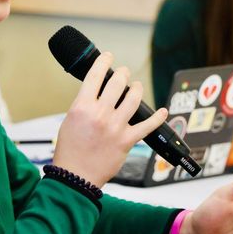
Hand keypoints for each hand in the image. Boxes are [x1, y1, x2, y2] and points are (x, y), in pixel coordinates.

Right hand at [53, 52, 167, 186]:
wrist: (75, 177)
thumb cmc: (70, 151)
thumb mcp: (69, 121)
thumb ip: (84, 106)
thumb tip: (98, 95)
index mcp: (82, 107)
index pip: (95, 76)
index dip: (104, 61)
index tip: (108, 57)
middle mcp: (100, 114)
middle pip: (118, 83)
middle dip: (123, 74)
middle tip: (125, 73)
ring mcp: (115, 127)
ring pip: (134, 99)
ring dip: (137, 89)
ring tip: (137, 86)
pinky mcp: (126, 141)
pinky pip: (147, 126)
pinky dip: (157, 117)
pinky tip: (162, 111)